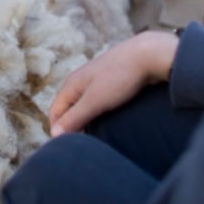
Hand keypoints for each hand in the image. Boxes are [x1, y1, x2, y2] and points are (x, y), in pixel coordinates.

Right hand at [48, 30, 179, 136]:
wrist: (149, 54)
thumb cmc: (119, 77)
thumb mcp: (94, 101)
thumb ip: (74, 118)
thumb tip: (54, 134)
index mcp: (72, 84)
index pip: (55, 112)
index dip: (58, 130)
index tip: (68, 149)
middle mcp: (81, 81)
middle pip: (68, 108)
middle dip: (72, 127)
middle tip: (83, 146)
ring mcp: (96, 80)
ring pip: (84, 105)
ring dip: (87, 121)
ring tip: (97, 137)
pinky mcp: (111, 81)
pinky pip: (99, 101)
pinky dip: (99, 113)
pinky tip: (110, 122)